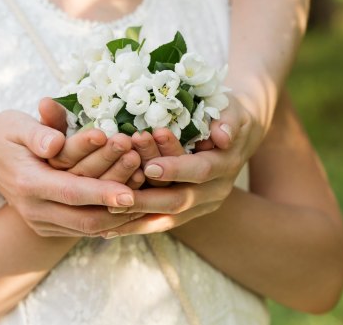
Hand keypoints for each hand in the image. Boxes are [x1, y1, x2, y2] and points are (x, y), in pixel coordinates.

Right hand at [0, 110, 142, 236]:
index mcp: (26, 183)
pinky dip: (112, 220)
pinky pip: (85, 228)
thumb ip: (38, 131)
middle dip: (121, 206)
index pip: (71, 192)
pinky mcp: (49, 227)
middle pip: (85, 217)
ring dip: (122, 215)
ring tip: (152, 196)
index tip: (132, 192)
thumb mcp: (16, 124)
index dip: (102, 193)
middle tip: (152, 190)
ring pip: (89, 227)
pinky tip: (137, 208)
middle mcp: (33, 209)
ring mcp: (40, 222)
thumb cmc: (6, 133)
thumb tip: (56, 143)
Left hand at [99, 96, 262, 236]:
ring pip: (167, 216)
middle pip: (180, 200)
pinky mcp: (187, 213)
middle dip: (147, 197)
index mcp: (225, 165)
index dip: (175, 169)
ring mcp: (201, 206)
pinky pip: (159, 223)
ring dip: (136, 215)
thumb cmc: (226, 114)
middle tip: (118, 193)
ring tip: (108, 212)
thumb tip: (223, 136)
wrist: (235, 137)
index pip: (200, 170)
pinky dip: (135, 226)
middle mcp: (214, 191)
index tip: (149, 167)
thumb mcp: (231, 111)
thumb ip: (228, 121)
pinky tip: (107, 230)